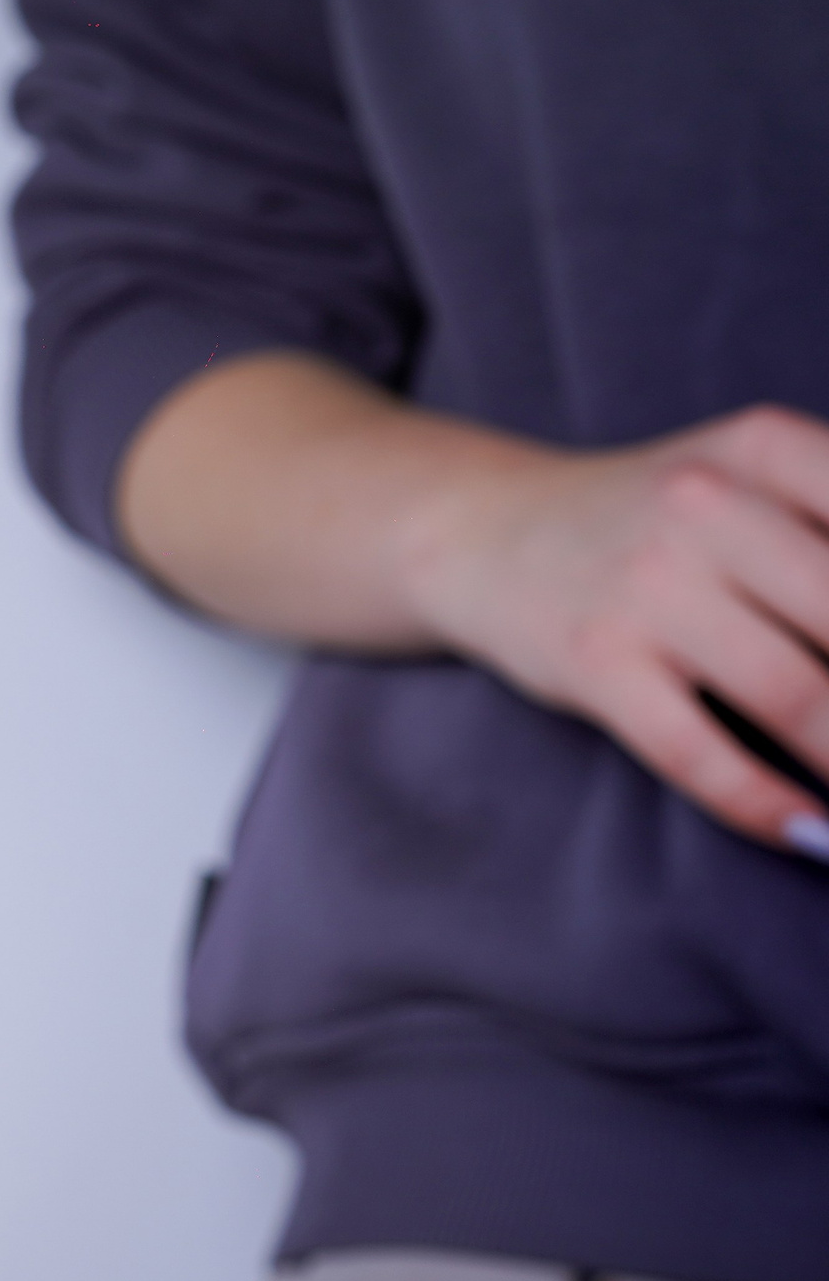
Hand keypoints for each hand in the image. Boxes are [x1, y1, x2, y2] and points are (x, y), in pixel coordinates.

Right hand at [405, 405, 828, 856]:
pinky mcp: (592, 663)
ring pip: (797, 697)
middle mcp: (705, 506)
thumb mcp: (755, 476)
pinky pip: (696, 752)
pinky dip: (765, 804)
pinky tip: (810, 831)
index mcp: (768, 449)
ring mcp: (644, 589)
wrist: (485, 533)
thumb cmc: (654, 518)